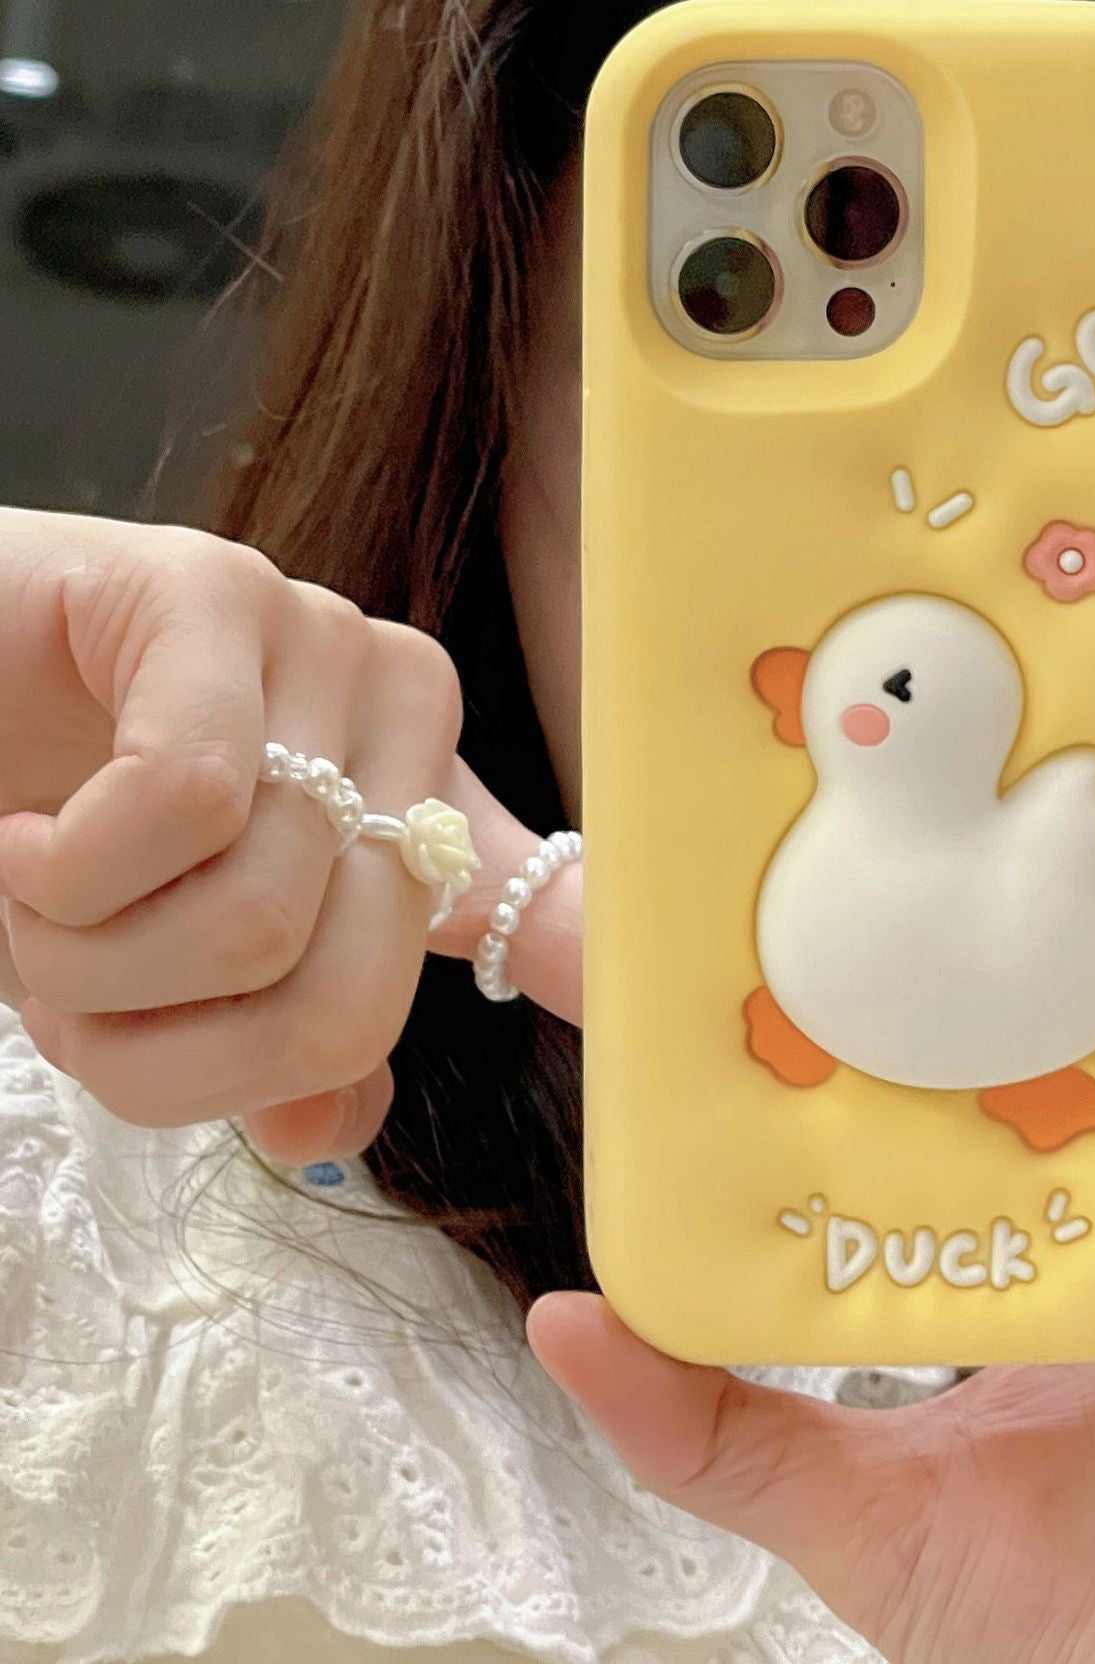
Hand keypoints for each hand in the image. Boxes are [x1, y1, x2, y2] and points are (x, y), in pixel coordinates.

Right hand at [0, 507, 580, 1162]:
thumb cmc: (43, 822)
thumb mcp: (161, 958)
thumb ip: (266, 1032)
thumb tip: (324, 1136)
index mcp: (423, 800)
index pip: (408, 1002)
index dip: (299, 1058)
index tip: (158, 1046)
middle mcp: (403, 710)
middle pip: (347, 997)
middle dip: (159, 1048)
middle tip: (62, 984)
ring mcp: (322, 638)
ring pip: (261, 916)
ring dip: (86, 963)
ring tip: (29, 895)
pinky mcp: (214, 588)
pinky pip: (194, 798)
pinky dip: (69, 872)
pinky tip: (18, 838)